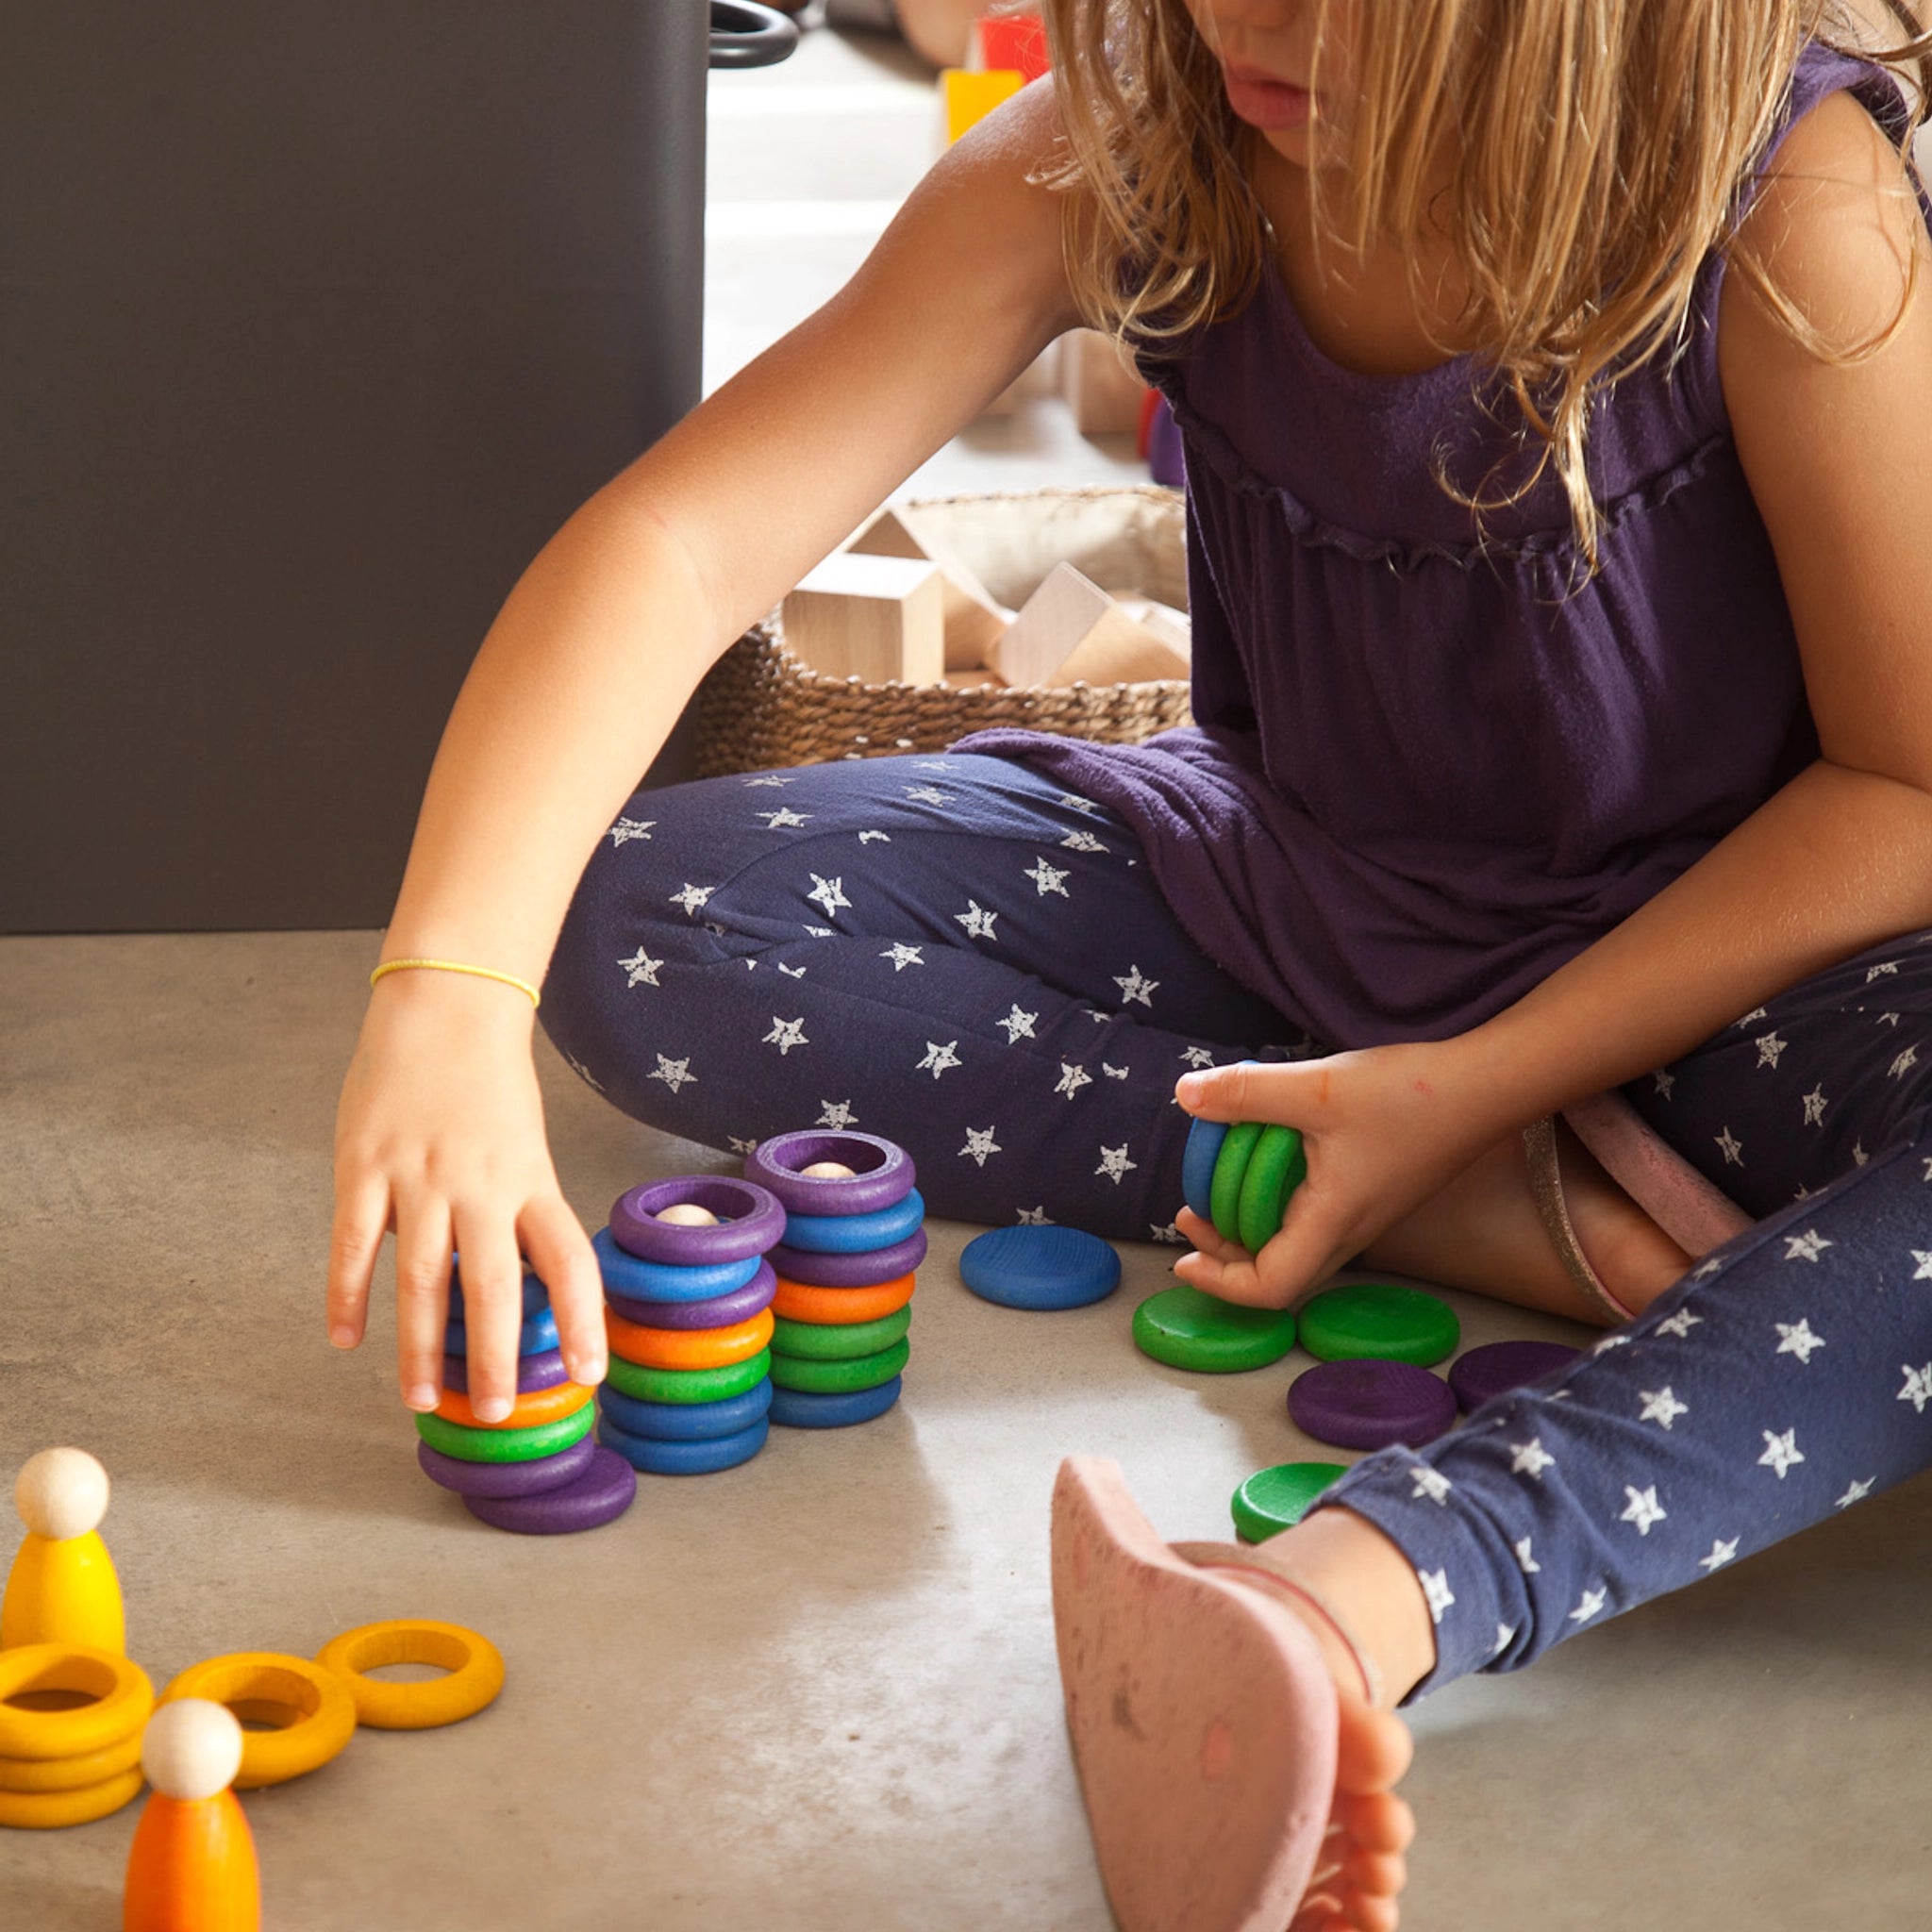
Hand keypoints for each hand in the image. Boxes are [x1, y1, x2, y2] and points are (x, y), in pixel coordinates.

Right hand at [327, 971, 605, 1419]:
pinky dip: (348, 1294)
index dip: (579, 1320)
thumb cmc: (489, 1087)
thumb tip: (509, 1289)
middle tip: (492, 1414)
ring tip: (423, 1400)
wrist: (445, 1007)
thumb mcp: (522, 1148)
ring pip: (421, 1277)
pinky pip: (354, 1243)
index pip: (568, 1261)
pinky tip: (345, 1339)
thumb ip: (515, 1212)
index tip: (587, 1376)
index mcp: (531, 1180)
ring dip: (419, 1346)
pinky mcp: (364, 1167)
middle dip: (493, 1357)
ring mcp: (420, 1176)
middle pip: (492, 1285)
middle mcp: (481, 1184)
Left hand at [1172, 1041, 1508, 1309]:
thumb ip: (1248, 1093)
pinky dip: (1279, 1201)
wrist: (1487, 1085)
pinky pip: (1316, 1216)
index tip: (1184, 1257)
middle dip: (1227, 1255)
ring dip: (1252, 1226)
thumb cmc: (1411, 1094)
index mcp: (1333, 1222)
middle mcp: (1351, 1231)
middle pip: (1279, 1273)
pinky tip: (1270, 1155)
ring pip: (1297, 1244)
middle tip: (1192, 1215)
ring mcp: (1366, 1214)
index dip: (1220, 1283)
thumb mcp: (1317, 1086)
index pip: (1271, 1288)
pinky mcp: (1375, 1192)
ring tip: (1220, 1185)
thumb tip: (1185, 1095)